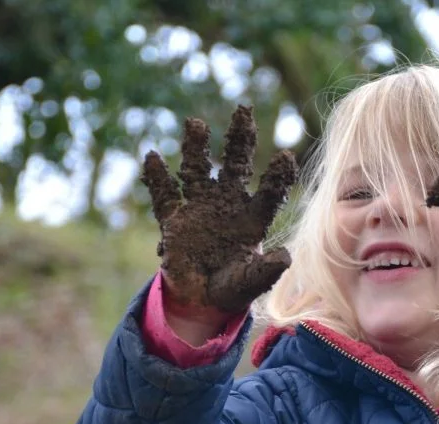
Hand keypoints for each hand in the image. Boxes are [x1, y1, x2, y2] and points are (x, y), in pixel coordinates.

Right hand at [141, 104, 296, 313]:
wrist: (201, 298)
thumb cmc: (233, 287)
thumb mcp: (250, 282)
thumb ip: (266, 270)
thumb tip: (286, 257)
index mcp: (252, 217)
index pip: (269, 190)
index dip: (277, 174)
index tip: (286, 155)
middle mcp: (227, 203)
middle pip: (235, 164)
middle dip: (239, 139)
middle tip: (242, 111)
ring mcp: (199, 207)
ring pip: (197, 170)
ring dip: (196, 147)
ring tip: (196, 124)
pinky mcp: (174, 219)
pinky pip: (164, 195)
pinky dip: (157, 178)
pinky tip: (152, 157)